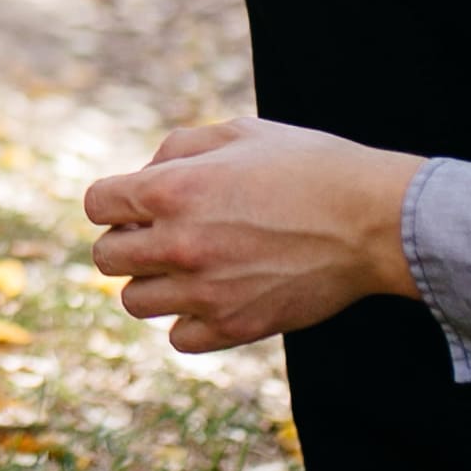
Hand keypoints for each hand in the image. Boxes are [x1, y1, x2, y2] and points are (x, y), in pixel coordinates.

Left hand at [83, 116, 426, 351]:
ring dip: (152, 284)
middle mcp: (178, 244)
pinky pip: (178, 338)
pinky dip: (188, 322)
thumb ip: (178, 149)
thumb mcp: (240, 133)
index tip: (141, 203)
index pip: (97, 204)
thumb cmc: (309, 166)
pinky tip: (214, 298)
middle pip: (105, 257)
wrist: (374, 220)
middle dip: (126, 242)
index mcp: (172, 189)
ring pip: (134, 302)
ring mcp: (204, 291)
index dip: (116, 200)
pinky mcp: (234, 327)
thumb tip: (143, 178)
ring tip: (189, 268)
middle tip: (161, 236)